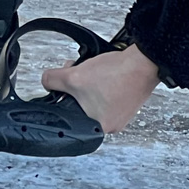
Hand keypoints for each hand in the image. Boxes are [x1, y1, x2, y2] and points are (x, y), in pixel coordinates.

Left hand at [42, 45, 160, 133]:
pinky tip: (103, 72)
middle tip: (78, 73)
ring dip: (86, 81)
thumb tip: (45, 82)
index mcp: (98, 127)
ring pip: (91, 96)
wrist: (144, 62)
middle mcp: (112, 125)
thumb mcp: (72, 76)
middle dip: (74, 85)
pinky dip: (100, 81)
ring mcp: (120, 113)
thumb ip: (51, 80)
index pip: (68, 114)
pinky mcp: (126, 102)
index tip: (65, 84)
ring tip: (92, 71)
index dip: (63, 95)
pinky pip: (104, 92)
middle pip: (79, 103)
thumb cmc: (117, 74)